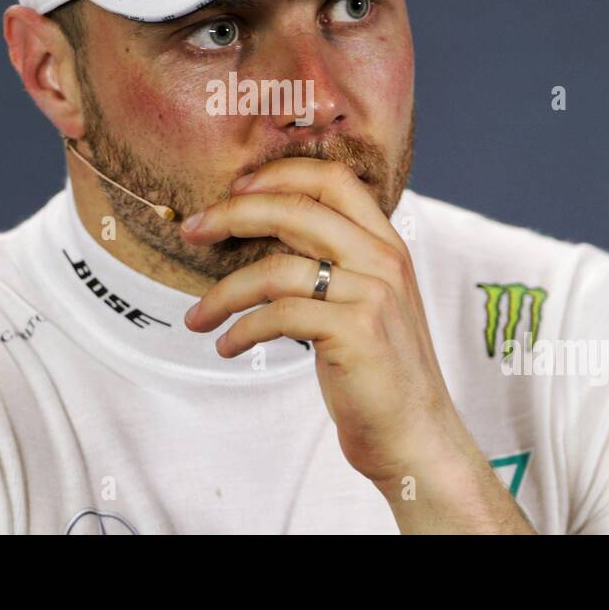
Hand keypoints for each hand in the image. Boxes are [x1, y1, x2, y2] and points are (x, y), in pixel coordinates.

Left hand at [180, 158, 473, 486]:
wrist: (415, 435)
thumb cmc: (377, 370)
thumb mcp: (363, 300)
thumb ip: (331, 260)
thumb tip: (265, 227)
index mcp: (386, 242)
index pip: (333, 178)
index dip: (279, 174)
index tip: (235, 189)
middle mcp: (384, 259)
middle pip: (295, 209)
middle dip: (233, 214)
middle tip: (193, 232)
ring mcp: (372, 293)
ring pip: (276, 268)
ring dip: (223, 292)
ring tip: (196, 316)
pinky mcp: (357, 332)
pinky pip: (279, 315)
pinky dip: (242, 329)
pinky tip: (227, 346)